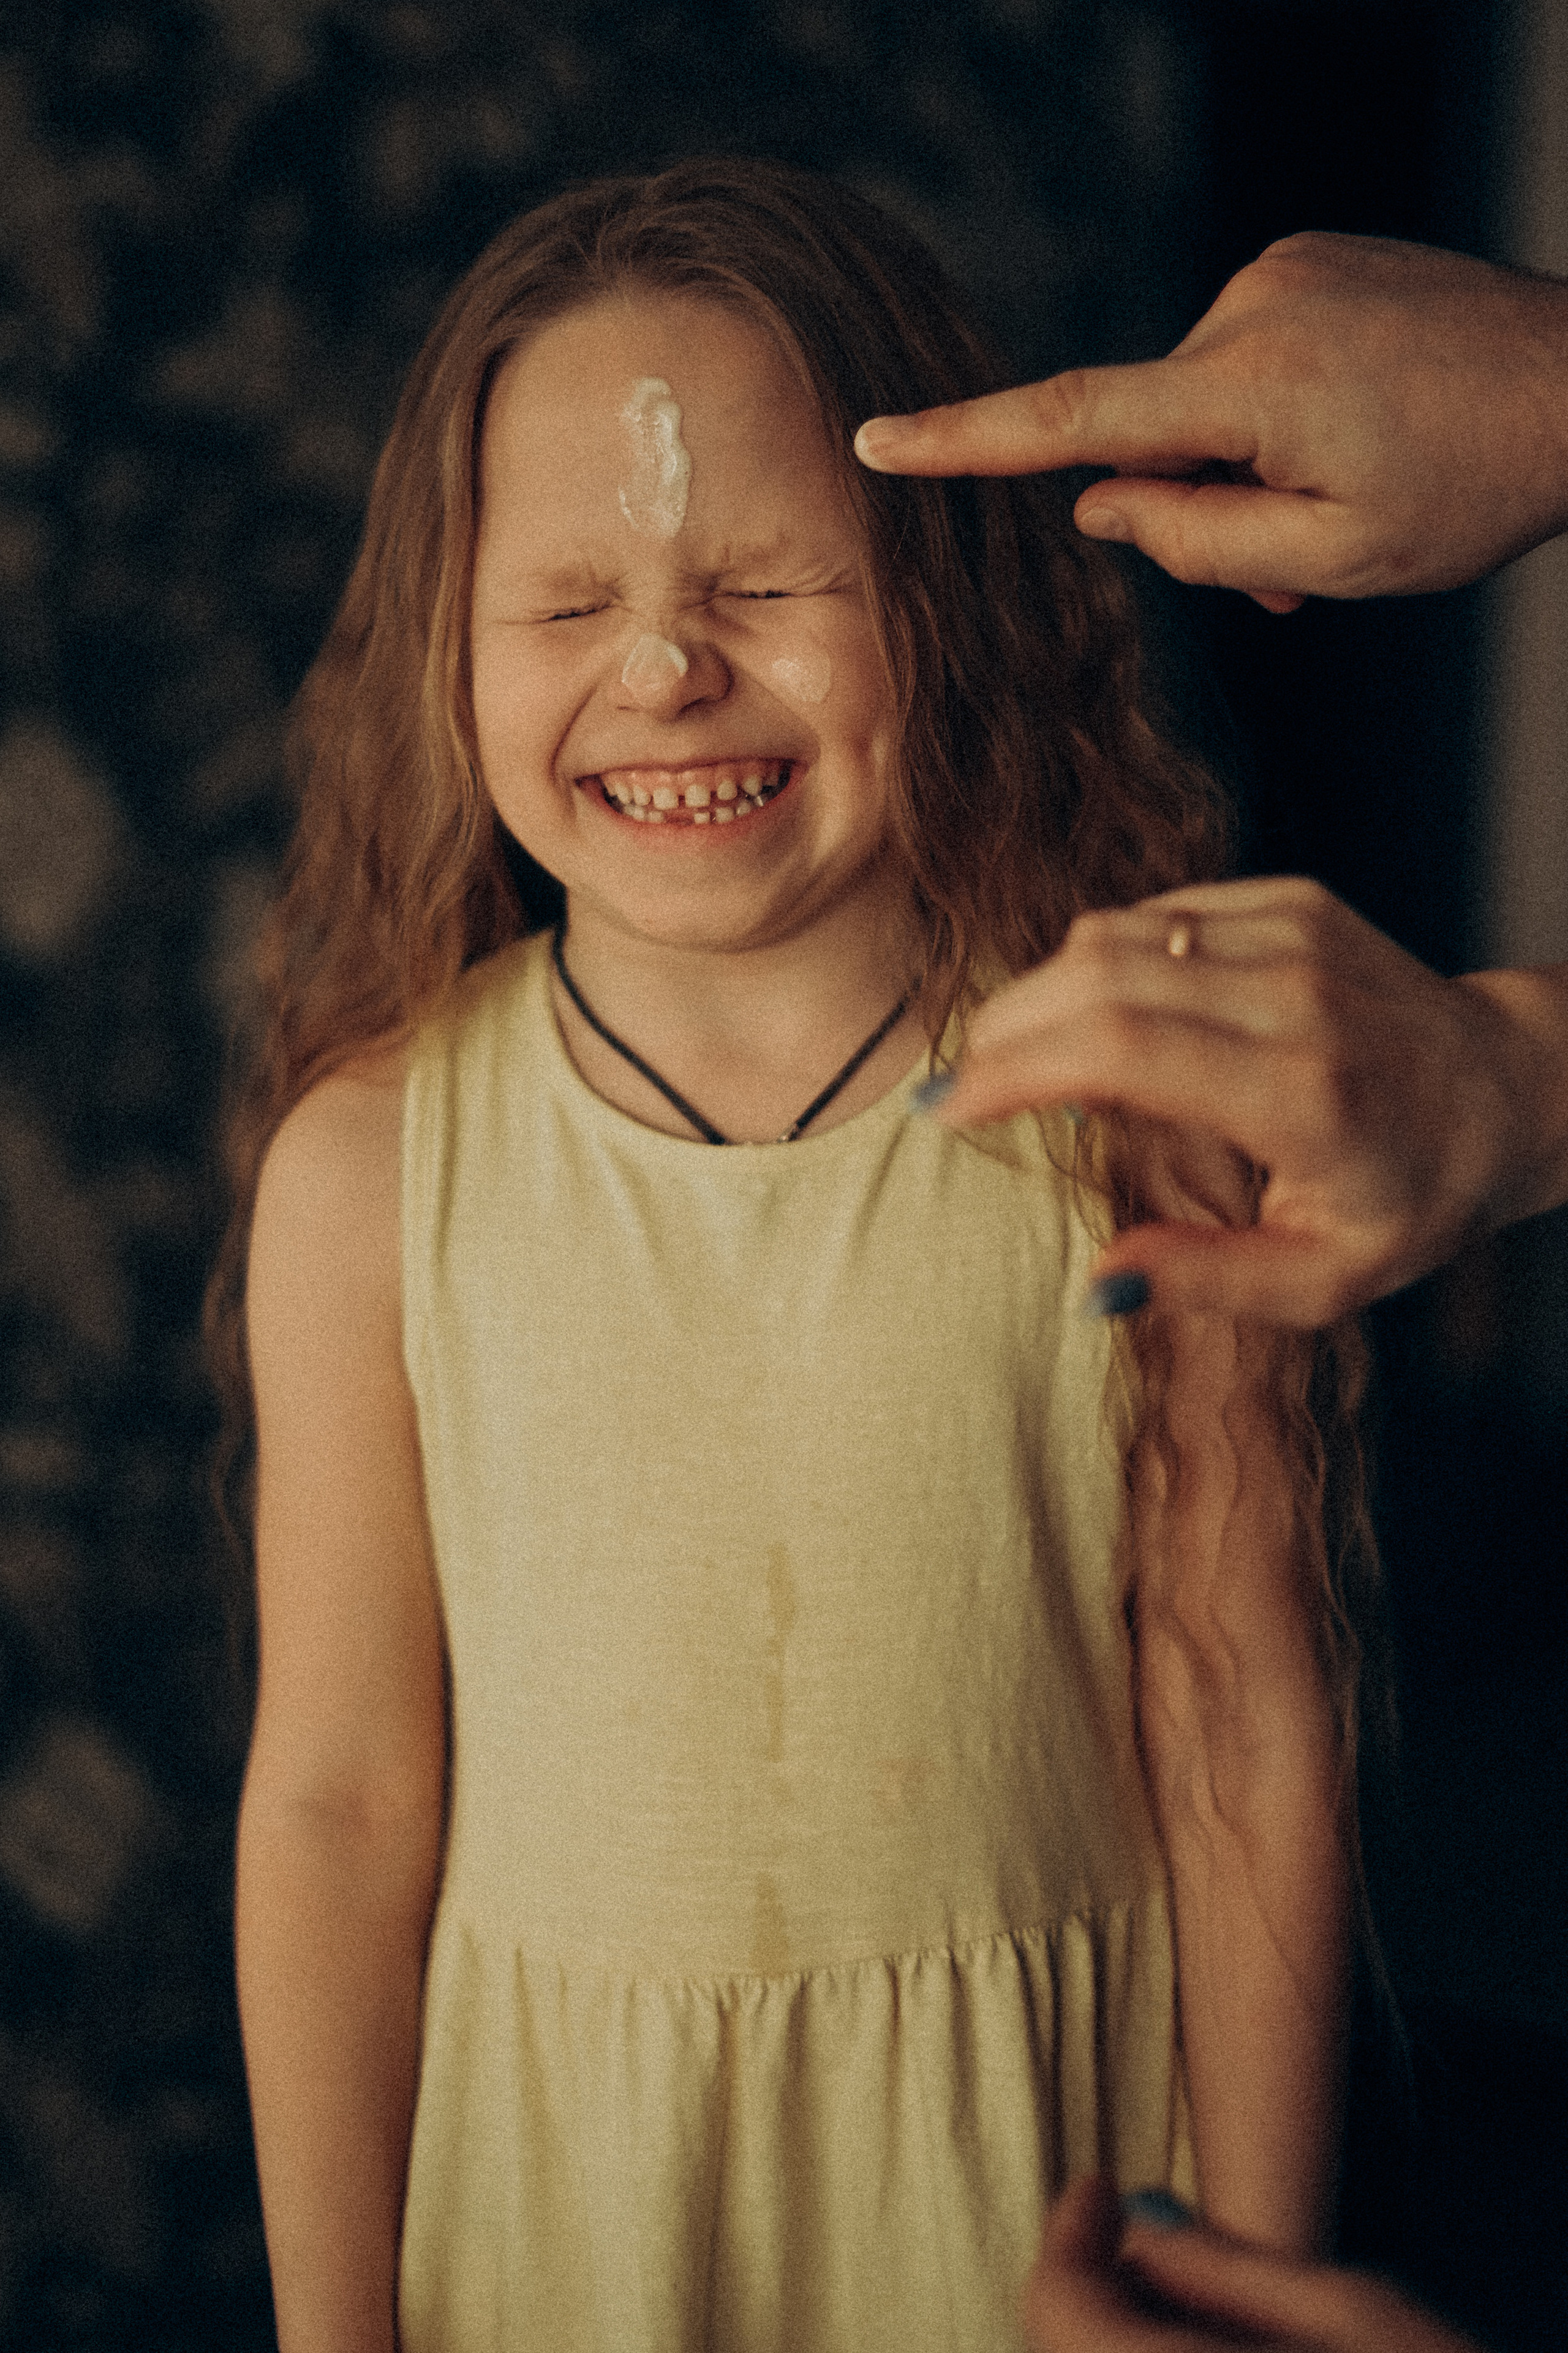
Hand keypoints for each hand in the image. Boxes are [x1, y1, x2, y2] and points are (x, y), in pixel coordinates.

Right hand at [856, 233, 1567, 607]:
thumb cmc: (1477, 485)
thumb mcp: (1335, 560)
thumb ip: (1200, 542)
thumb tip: (1101, 507)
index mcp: (1252, 385)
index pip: (1074, 421)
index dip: (965, 439)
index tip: (880, 440)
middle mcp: (1254, 305)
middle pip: (1157, 431)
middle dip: (1199, 505)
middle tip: (1287, 572)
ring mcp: (1287, 270)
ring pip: (1208, 401)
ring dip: (1247, 465)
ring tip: (1341, 501)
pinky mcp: (1314, 259)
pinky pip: (1254, 358)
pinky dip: (1278, 415)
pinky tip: (1352, 438)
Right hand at [933, 878, 1567, 1325]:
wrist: (1507, 1089)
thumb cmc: (1412, 1195)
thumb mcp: (1324, 1279)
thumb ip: (1206, 1280)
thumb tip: (1096, 1287)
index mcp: (1300, 1094)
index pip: (1117, 1047)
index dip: (1012, 1068)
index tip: (947, 1108)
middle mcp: (1295, 996)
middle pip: (1097, 975)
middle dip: (1003, 1027)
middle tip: (958, 1084)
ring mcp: (1294, 933)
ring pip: (1115, 933)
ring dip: (1041, 991)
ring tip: (1012, 1054)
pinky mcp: (1291, 900)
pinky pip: (1156, 913)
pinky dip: (1101, 960)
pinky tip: (1091, 1014)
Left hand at [1023, 2177, 1482, 2352]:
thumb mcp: (1358, 2315)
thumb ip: (1230, 2266)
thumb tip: (1142, 2222)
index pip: (1061, 2310)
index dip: (1068, 2233)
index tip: (1098, 2186)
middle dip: (1089, 2284)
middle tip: (1135, 2234)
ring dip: (1110, 2335)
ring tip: (1172, 2293)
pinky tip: (1194, 2349)